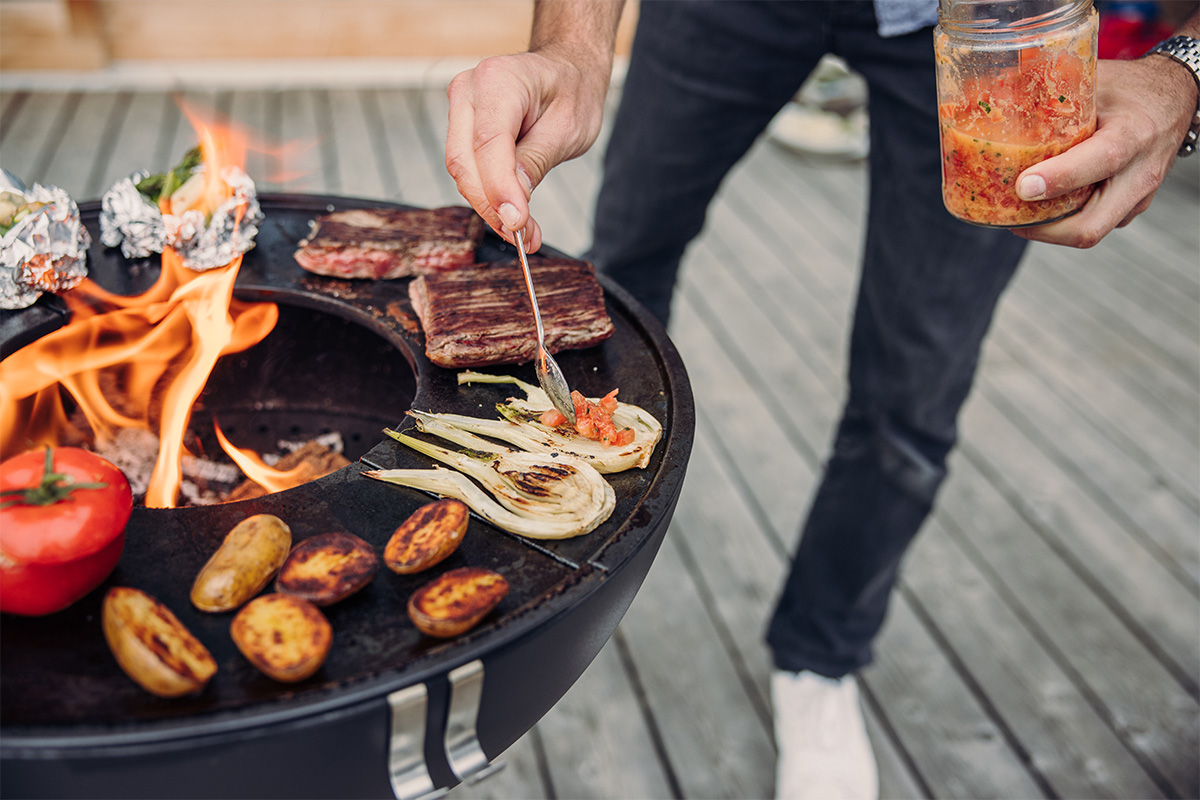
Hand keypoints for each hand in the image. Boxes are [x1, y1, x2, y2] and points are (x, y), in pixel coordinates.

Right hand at [445, 47, 610, 252]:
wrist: (566, 70)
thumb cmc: (572, 91)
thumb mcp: (568, 128)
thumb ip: (535, 162)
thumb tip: (512, 207)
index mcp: (498, 80)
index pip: (488, 143)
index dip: (499, 189)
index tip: (518, 224)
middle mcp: (469, 90)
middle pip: (465, 161)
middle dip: (492, 206)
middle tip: (525, 237)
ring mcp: (460, 107)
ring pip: (462, 170)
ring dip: (489, 206)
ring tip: (524, 232)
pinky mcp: (461, 127)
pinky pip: (468, 168)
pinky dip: (488, 195)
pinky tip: (512, 214)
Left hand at [1012, 55, 1197, 247]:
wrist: (1174, 99)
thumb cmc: (1128, 88)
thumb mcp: (1095, 80)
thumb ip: (1052, 94)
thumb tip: (990, 97)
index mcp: (1133, 133)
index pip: (1101, 161)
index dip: (1059, 178)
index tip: (1022, 185)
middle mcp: (1140, 173)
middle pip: (1090, 225)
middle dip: (1042, 229)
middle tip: (1007, 216)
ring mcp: (1138, 196)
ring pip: (1089, 232)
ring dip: (1047, 230)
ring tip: (1014, 214)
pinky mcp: (1130, 207)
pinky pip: (1093, 224)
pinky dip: (1062, 223)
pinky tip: (1037, 208)